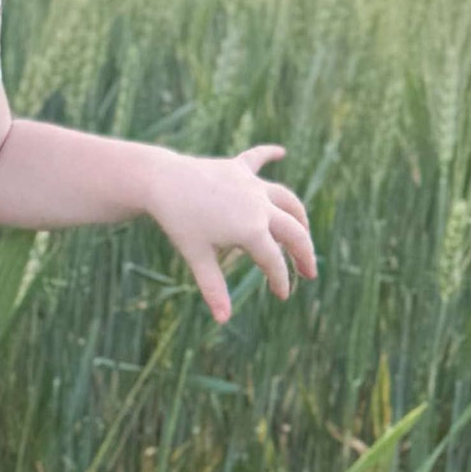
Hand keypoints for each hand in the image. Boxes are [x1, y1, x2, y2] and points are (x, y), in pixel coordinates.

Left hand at [145, 143, 317, 324]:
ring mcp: (252, 185)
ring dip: (298, 216)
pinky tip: (280, 152)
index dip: (280, 281)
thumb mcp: (197, 257)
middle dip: (304, 254)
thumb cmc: (179, 222)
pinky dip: (269, 155)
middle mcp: (260, 205)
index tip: (282, 296)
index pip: (274, 261)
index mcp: (252, 230)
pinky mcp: (238, 168)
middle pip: (294, 232)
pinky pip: (257, 158)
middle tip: (308, 273)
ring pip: (286, 199)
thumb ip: (213, 288)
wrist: (161, 181)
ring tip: (302, 232)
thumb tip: (223, 320)